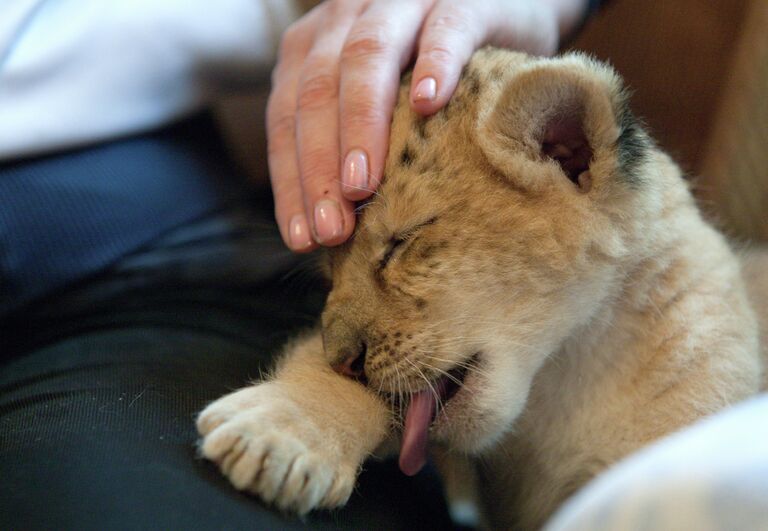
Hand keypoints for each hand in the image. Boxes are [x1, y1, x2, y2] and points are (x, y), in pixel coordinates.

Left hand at [268, 0, 587, 250]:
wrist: (502, 14)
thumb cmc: (433, 78)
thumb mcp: (382, 107)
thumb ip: (350, 144)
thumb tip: (328, 230)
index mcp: (317, 46)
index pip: (286, 114)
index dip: (290, 178)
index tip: (302, 238)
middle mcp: (347, 17)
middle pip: (317, 89)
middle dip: (318, 164)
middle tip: (333, 228)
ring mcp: (403, 3)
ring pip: (366, 56)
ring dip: (360, 125)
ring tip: (362, 186)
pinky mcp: (463, 1)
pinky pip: (444, 28)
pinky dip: (434, 64)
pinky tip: (427, 104)